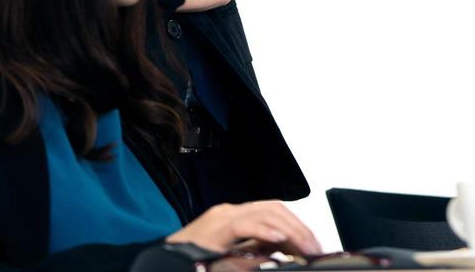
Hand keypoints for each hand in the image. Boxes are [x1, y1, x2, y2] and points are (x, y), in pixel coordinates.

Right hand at [167, 201, 320, 254]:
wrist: (160, 265)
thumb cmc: (193, 263)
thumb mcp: (230, 259)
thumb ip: (253, 253)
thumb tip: (281, 255)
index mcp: (235, 219)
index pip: (274, 213)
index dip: (297, 227)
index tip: (313, 246)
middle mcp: (229, 213)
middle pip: (274, 208)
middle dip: (298, 227)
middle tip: (315, 249)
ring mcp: (220, 218)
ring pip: (263, 211)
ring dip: (289, 229)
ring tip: (304, 247)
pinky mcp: (212, 229)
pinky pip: (242, 224)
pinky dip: (263, 230)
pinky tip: (279, 238)